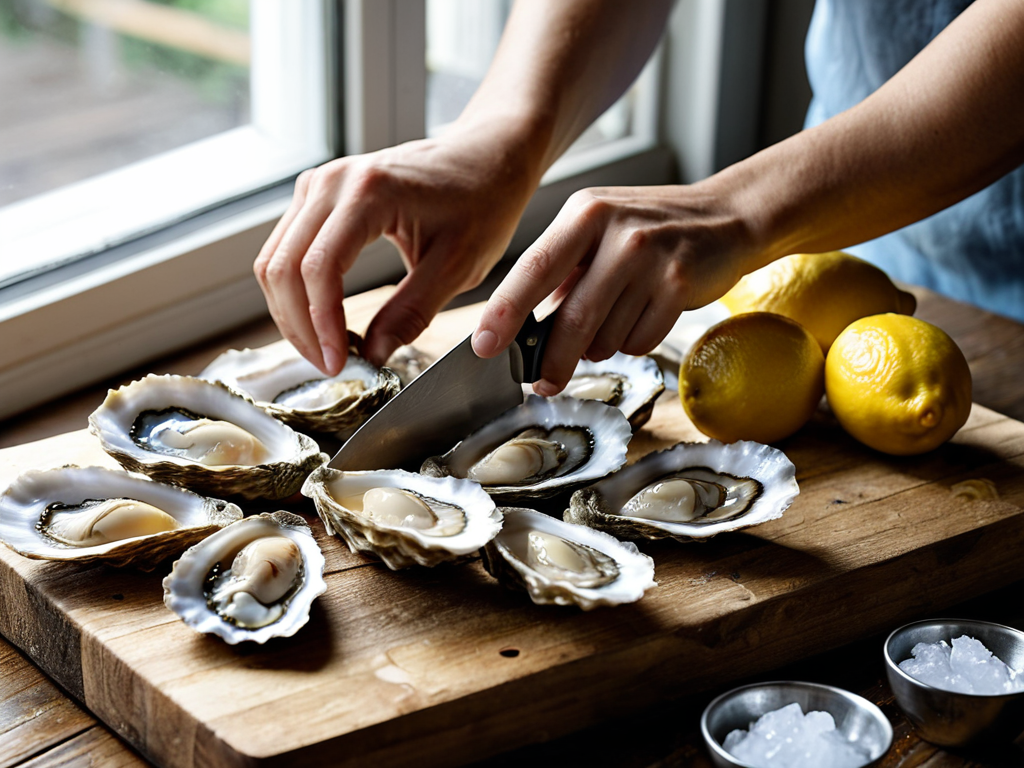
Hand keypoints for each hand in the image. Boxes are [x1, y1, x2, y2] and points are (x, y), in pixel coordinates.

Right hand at [254, 121, 538, 373]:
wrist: (486, 157)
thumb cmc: (482, 202)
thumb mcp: (457, 266)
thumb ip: (412, 313)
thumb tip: (373, 355)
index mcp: (369, 192)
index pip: (318, 269)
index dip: (321, 325)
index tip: (340, 363)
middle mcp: (333, 181)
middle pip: (283, 267)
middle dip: (300, 327)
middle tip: (330, 365)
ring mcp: (320, 183)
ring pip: (275, 260)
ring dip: (292, 312)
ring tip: (327, 349)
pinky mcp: (318, 195)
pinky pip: (286, 249)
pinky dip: (297, 290)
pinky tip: (324, 319)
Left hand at [472, 184, 758, 393]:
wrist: (727, 217)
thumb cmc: (652, 230)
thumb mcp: (598, 231)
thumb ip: (561, 272)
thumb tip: (520, 329)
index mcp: (585, 214)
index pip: (533, 269)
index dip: (505, 312)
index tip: (484, 345)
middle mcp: (616, 231)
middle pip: (571, 317)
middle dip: (553, 361)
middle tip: (543, 383)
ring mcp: (651, 257)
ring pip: (606, 336)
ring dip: (602, 346)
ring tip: (617, 319)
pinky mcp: (680, 283)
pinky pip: (639, 341)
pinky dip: (634, 342)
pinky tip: (645, 315)